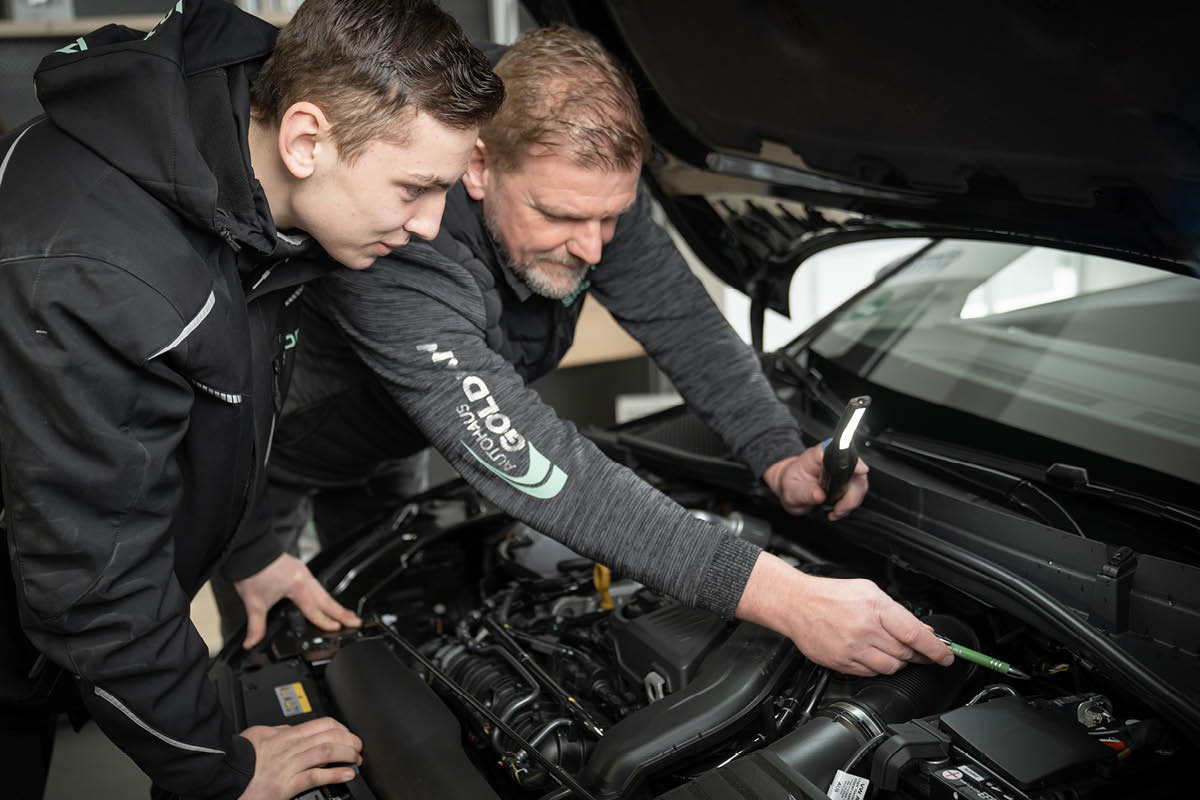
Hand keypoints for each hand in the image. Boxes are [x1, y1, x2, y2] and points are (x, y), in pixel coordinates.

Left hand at [234, 553, 361, 648]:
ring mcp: (303, 572)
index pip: (314, 609)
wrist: (249, 551)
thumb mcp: (254, 603)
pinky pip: (317, 585)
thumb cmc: (252, 572)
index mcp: (297, 586)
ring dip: (334, 604)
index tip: (338, 628)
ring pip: (323, 591)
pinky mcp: (299, 569)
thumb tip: (251, 643)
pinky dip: (323, 595)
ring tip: (345, 614)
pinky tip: (324, 601)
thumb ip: (256, 627)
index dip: (326, 621)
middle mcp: (304, 578)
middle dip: (342, 612)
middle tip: (356, 621)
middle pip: (327, 599)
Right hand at [238, 717, 362, 799]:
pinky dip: (335, 774)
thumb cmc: (237, 760)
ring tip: (357, 759)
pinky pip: (316, 775)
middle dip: (349, 740)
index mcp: (285, 735)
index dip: (340, 728)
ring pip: (326, 751)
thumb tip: (289, 727)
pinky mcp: (286, 784)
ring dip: (347, 754)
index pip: (321, 723)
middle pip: (328, 735)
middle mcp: (290, 747)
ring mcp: (289, 765)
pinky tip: (347, 774)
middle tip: (358, 747)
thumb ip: (276, 731)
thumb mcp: (257, 736)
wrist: (222, 776)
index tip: (348, 734)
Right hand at [736, 552, 952, 675]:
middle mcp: (865, 630)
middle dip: (918, 655)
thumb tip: (922, 631)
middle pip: (906, 654)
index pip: (915, 635)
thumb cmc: (831, 594)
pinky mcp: (842, 663)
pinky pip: (871, 673)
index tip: (947, 656)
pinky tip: (871, 654)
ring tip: (890, 649)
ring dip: (898, 662)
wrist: (796, 604)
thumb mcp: (868, 591)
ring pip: (891, 668)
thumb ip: (896, 611)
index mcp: (875, 608)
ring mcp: (853, 649)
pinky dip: (877, 666)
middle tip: (921, 652)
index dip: (936, 650)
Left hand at [762, 445, 868, 520]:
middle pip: (856, 471)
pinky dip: (849, 505)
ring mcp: (841, 470)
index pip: (840, 451)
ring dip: (851, 502)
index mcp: (818, 455)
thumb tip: (819, 494)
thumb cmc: (790, 485)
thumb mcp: (791, 491)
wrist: (790, 489)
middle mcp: (833, 460)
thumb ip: (805, 492)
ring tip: (835, 511)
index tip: (861, 471)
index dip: (853, 460)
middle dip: (852, 494)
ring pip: (859, 484)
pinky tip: (837, 510)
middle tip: (839, 509)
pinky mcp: (846, 481)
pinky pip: (857, 492)